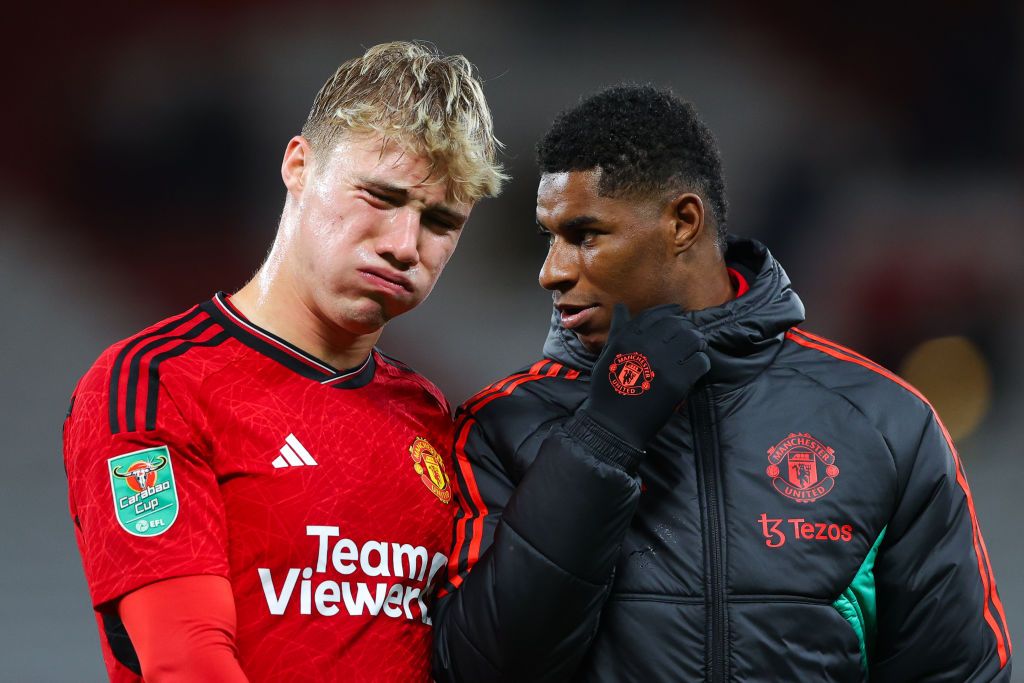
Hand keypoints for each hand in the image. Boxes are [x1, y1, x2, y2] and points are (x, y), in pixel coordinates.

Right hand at [582, 303, 708, 449]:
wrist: (614, 424)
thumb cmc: (609, 388)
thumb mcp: (608, 354)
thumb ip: (618, 329)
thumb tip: (621, 306)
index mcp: (628, 338)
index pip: (656, 314)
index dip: (670, 310)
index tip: (678, 312)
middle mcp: (646, 346)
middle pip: (677, 324)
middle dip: (686, 326)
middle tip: (689, 334)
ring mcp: (663, 364)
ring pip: (693, 339)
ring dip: (697, 341)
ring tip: (696, 348)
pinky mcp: (678, 382)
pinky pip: (700, 361)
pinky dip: (702, 361)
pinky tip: (696, 366)